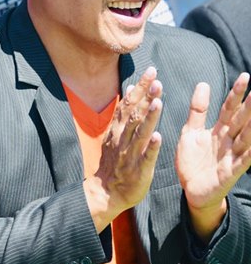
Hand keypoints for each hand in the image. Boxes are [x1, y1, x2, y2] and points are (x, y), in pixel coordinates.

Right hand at [84, 67, 163, 231]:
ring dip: (149, 118)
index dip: (140, 88)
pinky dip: (151, 147)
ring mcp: (130, 154)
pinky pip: (145, 157)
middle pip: (134, 114)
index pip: (128, 104)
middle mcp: (122, 139)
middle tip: (156, 79)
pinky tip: (158, 137)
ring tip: (158, 102)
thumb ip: (124, 113)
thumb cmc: (114, 162)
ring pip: (140, 133)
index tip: (151, 71)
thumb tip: (130, 89)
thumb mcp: (115, 134)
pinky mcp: (139, 170)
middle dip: (145, 96)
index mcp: (118, 130)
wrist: (105, 191)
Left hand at [176, 73, 250, 240]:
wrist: (191, 190)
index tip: (245, 76)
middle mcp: (229, 141)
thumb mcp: (191, 131)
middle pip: (242, 120)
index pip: (229, 108)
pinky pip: (244, 161)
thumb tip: (204, 84)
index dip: (237, 93)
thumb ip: (198, 110)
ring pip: (248, 137)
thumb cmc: (193, 161)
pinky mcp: (231, 171)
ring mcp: (232, 155)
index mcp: (219, 130)